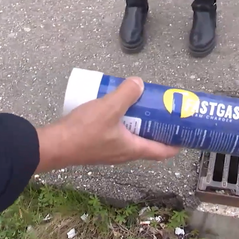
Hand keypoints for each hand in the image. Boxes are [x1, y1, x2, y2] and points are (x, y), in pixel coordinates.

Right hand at [35, 77, 179, 172]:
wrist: (54, 145)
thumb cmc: (82, 132)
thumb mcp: (109, 108)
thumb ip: (126, 94)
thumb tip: (139, 84)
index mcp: (133, 149)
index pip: (162, 152)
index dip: (175, 144)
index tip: (184, 133)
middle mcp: (124, 153)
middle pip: (148, 142)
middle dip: (157, 128)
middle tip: (162, 111)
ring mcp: (110, 151)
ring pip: (132, 137)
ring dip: (139, 124)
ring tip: (140, 105)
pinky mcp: (97, 145)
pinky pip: (117, 134)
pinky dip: (122, 123)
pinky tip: (115, 108)